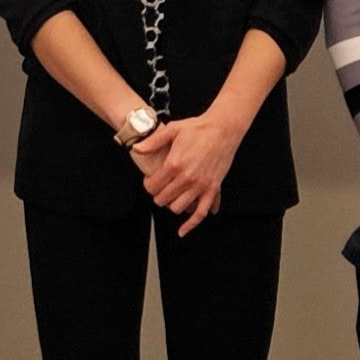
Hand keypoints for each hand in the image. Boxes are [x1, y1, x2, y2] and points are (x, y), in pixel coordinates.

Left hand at [133, 112, 243, 235]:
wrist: (223, 129)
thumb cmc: (198, 128)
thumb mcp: (172, 130)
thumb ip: (153, 142)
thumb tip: (136, 149)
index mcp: (174, 164)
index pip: (152, 185)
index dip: (148, 185)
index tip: (150, 181)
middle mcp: (187, 178)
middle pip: (163, 199)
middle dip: (157, 195)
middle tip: (160, 188)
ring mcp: (200, 185)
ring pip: (177, 207)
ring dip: (171, 204)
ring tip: (171, 195)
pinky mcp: (212, 189)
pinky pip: (200, 213)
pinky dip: (191, 225)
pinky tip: (182, 231)